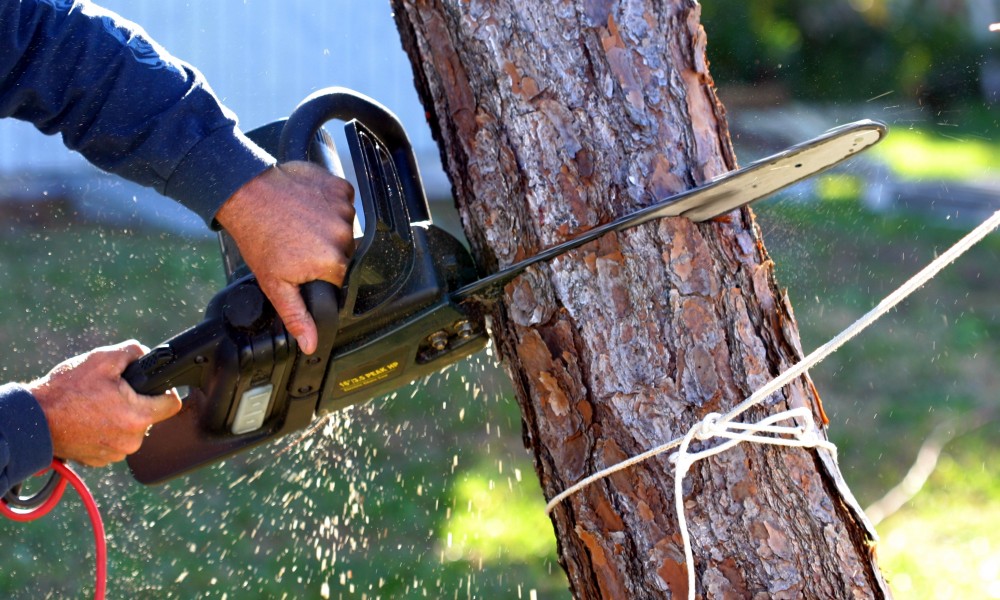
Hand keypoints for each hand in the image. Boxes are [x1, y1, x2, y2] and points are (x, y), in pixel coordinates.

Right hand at [27, 341, 181, 466]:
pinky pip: (115, 441)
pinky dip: (106, 430)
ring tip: (97, 406)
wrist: (33, 419)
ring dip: (121, 417)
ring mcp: (115, 454)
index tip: (151, 386)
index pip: (172, 404)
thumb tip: (148, 355)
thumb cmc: (66, 390)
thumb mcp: (102, 359)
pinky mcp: (100, 460)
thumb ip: (134, 352)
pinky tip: (90, 420)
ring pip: (132, 429)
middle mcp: (131, 441)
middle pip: (150, 416)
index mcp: (138, 417)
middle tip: (112, 393)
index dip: (164, 390)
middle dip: (137, 402)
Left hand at [215, 161, 354, 353]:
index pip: (341, 277)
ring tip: (300, 223)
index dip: (323, 273)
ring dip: (329, 226)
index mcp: (333, 262)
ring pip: (345, 226)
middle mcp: (345, 235)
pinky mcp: (340, 187)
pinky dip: (330, 204)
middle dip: (326, 250)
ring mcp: (344, 208)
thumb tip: (312, 344)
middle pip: (346, 251)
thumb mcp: (275, 284)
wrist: (246, 194)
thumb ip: (297, 316)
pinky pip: (344, 201)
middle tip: (299, 244)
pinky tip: (308, 207)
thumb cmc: (258, 237)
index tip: (305, 264)